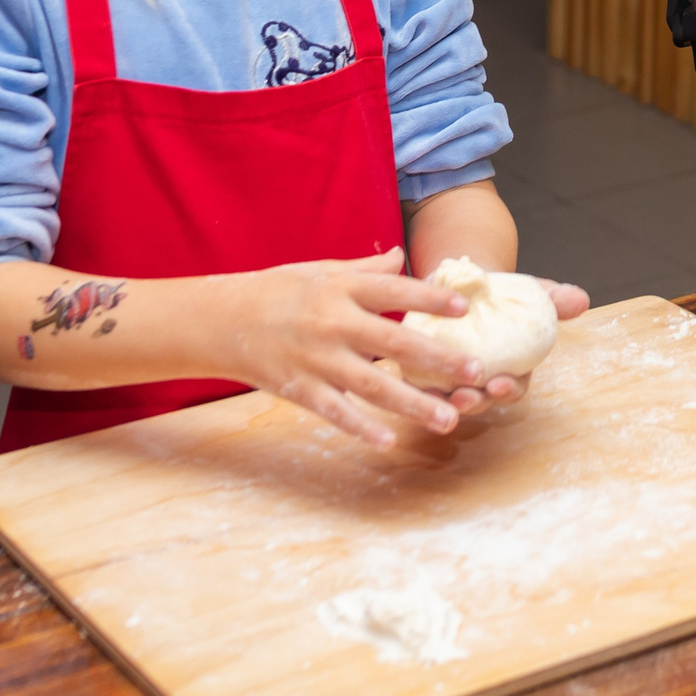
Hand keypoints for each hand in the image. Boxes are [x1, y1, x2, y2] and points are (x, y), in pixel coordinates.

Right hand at [210, 249, 496, 448]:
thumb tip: (402, 255)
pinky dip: (361, 427)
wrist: (220, 321)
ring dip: (413, 404)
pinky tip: (390, 440)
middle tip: (475, 372)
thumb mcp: (321, 271)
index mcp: (340, 289)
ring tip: (449, 418)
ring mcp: (316, 359)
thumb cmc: (276, 291)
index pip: (393, 290)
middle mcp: (332, 323)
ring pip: (372, 385)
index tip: (464, 309)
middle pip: (393, 341)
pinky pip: (336, 412)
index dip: (429, 299)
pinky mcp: (300, 389)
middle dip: (436, 358)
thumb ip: (366, 270)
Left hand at [407, 280, 592, 417]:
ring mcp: (451, 380)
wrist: (461, 281)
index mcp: (509, 367)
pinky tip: (409, 386)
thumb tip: (580, 300)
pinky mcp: (423, 372)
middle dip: (474, 403)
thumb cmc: (500, 293)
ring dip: (444, 403)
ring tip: (439, 398)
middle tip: (466, 398)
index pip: (514, 387)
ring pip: (448, 401)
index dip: (509, 390)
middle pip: (481, 401)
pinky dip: (416, 390)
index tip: (502, 384)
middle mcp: (480, 380)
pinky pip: (419, 387)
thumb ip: (553, 299)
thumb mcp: (528, 292)